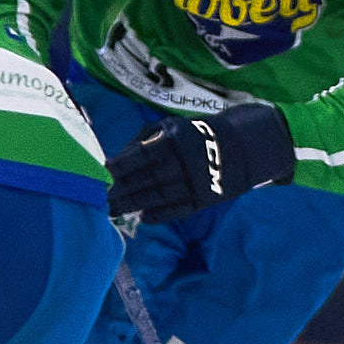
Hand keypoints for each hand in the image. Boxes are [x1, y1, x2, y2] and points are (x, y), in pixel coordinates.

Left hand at [105, 101, 295, 221]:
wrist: (246, 144)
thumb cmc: (197, 132)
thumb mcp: (171, 125)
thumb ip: (142, 139)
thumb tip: (116, 158)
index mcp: (176, 140)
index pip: (142, 154)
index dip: (121, 165)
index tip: (101, 173)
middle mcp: (185, 162)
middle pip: (146, 180)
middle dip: (120, 191)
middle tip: (97, 199)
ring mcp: (197, 182)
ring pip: (159, 197)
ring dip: (133, 206)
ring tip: (111, 211)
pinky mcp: (207, 198)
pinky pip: (179, 209)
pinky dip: (160, 215)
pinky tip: (142, 218)